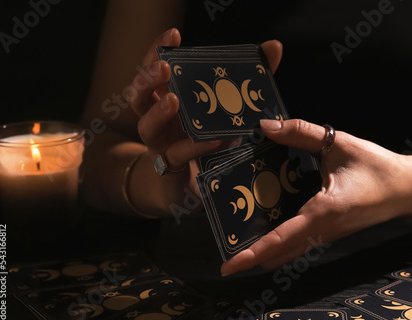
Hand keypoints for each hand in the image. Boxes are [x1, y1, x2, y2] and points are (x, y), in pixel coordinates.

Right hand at [126, 28, 283, 213]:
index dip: (157, 51)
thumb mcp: (228, 111)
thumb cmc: (211, 143)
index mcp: (168, 101)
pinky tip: (212, 140)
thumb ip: (250, 79)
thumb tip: (273, 48)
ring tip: (173, 99)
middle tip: (165, 67)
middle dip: (148, 78)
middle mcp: (159, 122)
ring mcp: (161, 146)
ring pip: (146, 127)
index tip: (173, 36)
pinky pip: (176, 158)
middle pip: (138, 95)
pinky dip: (193, 147)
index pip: (154, 71)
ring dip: (158, 112)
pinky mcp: (171, 171)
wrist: (198, 191)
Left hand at [221, 119, 411, 275]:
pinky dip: (279, 245)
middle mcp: (323, 231)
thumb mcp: (339, 144)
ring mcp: (327, 236)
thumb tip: (266, 126)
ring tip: (238, 246)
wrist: (409, 188)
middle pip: (279, 254)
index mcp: (323, 212)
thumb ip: (301, 132)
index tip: (228, 266)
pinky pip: (299, 245)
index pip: (280, 238)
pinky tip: (266, 231)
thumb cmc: (377, 167)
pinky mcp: (330, 232)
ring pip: (289, 253)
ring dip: (264, 253)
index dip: (251, 253)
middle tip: (225, 258)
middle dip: (251, 258)